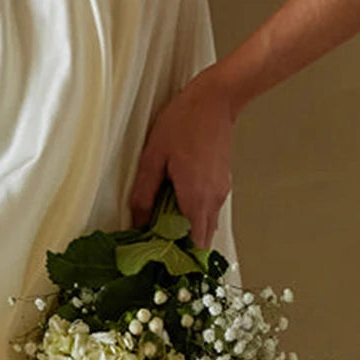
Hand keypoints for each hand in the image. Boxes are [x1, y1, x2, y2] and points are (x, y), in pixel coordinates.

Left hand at [128, 69, 235, 249]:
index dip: (177, 258)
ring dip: (185, 232)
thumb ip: (144, 192)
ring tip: (160, 224)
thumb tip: (137, 221)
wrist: (216, 99)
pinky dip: (192, 216)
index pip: (193, 246)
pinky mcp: (222, 184)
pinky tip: (174, 204)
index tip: (158, 260)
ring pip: (205, 227)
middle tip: (154, 244)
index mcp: (196, 197)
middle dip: (179, 248)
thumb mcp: (154, 155)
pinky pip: (207, 211)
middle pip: (200, 241)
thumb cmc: (184, 121)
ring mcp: (221, 192)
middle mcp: (213, 200)